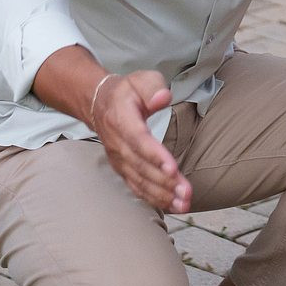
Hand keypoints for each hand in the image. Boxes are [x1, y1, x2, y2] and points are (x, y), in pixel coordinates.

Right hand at [94, 71, 190, 212]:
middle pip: (141, 166)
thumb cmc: (127, 91)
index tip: (172, 168)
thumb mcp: (140, 79)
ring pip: (139, 181)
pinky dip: (153, 198)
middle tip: (186, 194)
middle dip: (164, 182)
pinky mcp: (123, 169)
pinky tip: (171, 206)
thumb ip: (153, 87)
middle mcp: (118, 144)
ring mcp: (119, 159)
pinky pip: (137, 187)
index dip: (155, 155)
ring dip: (161, 195)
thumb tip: (163, 99)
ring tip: (183, 204)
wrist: (100, 104)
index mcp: (122, 120)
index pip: (139, 140)